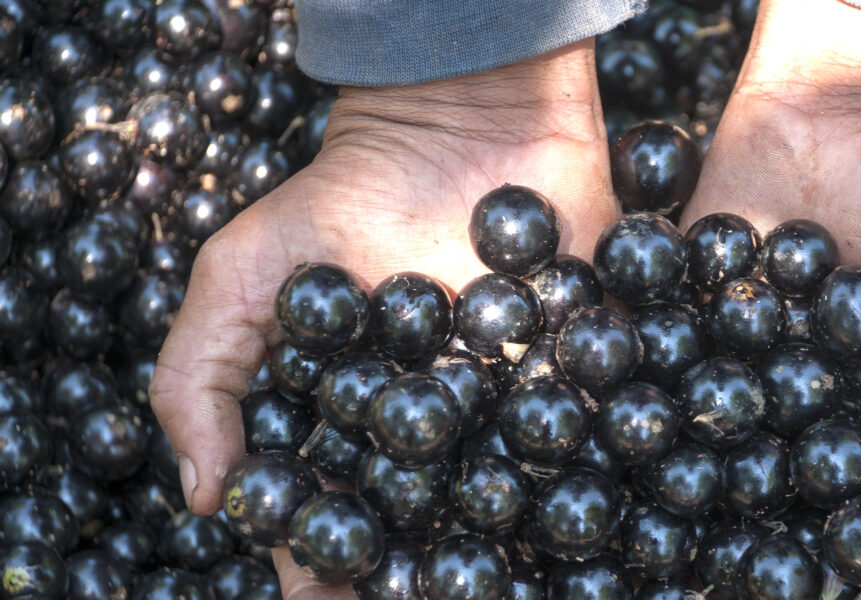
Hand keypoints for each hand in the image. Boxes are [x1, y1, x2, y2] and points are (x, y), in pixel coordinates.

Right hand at [148, 41, 618, 598]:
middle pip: (425, 527)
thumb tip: (204, 496)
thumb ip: (203, 375)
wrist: (465, 122)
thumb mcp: (245, 272)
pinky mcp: (580, 375)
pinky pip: (590, 441)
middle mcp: (434, 429)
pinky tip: (588, 534)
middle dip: (419, 576)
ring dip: (506, 554)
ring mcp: (510, 406)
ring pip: (507, 505)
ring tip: (506, 595)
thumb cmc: (345, 193)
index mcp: (355, 421)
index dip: (327, 565)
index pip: (336, 514)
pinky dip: (591, 483)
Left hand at [683, 1, 860, 596]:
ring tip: (687, 577)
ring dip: (716, 531)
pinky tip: (633, 485)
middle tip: (757, 598)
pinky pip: (678, 401)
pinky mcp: (702, 339)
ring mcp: (767, 385)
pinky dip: (655, 441)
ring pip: (742, 481)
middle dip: (800, 571)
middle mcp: (841, 422)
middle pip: (822, 521)